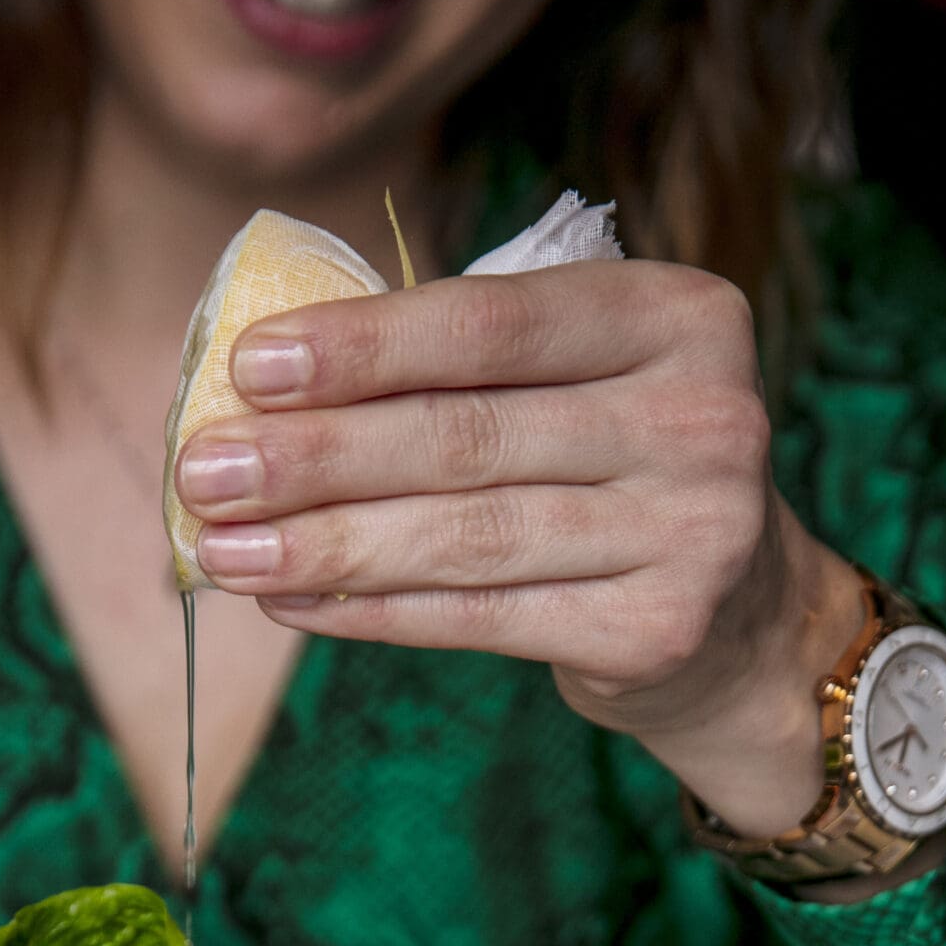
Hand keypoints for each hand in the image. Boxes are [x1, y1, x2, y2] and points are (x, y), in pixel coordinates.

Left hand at [174, 261, 866, 837]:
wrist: (740, 617)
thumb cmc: (616, 470)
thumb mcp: (575, 382)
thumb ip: (462, 366)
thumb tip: (265, 388)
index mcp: (678, 314)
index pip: (493, 324)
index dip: (364, 346)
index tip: (249, 367)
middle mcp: (703, 416)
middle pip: (466, 437)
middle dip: (316, 457)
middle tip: (205, 469)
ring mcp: (692, 531)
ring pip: (465, 538)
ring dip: (325, 546)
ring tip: (222, 550)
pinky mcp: (656, 630)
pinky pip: (481, 620)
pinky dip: (373, 611)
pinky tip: (295, 602)